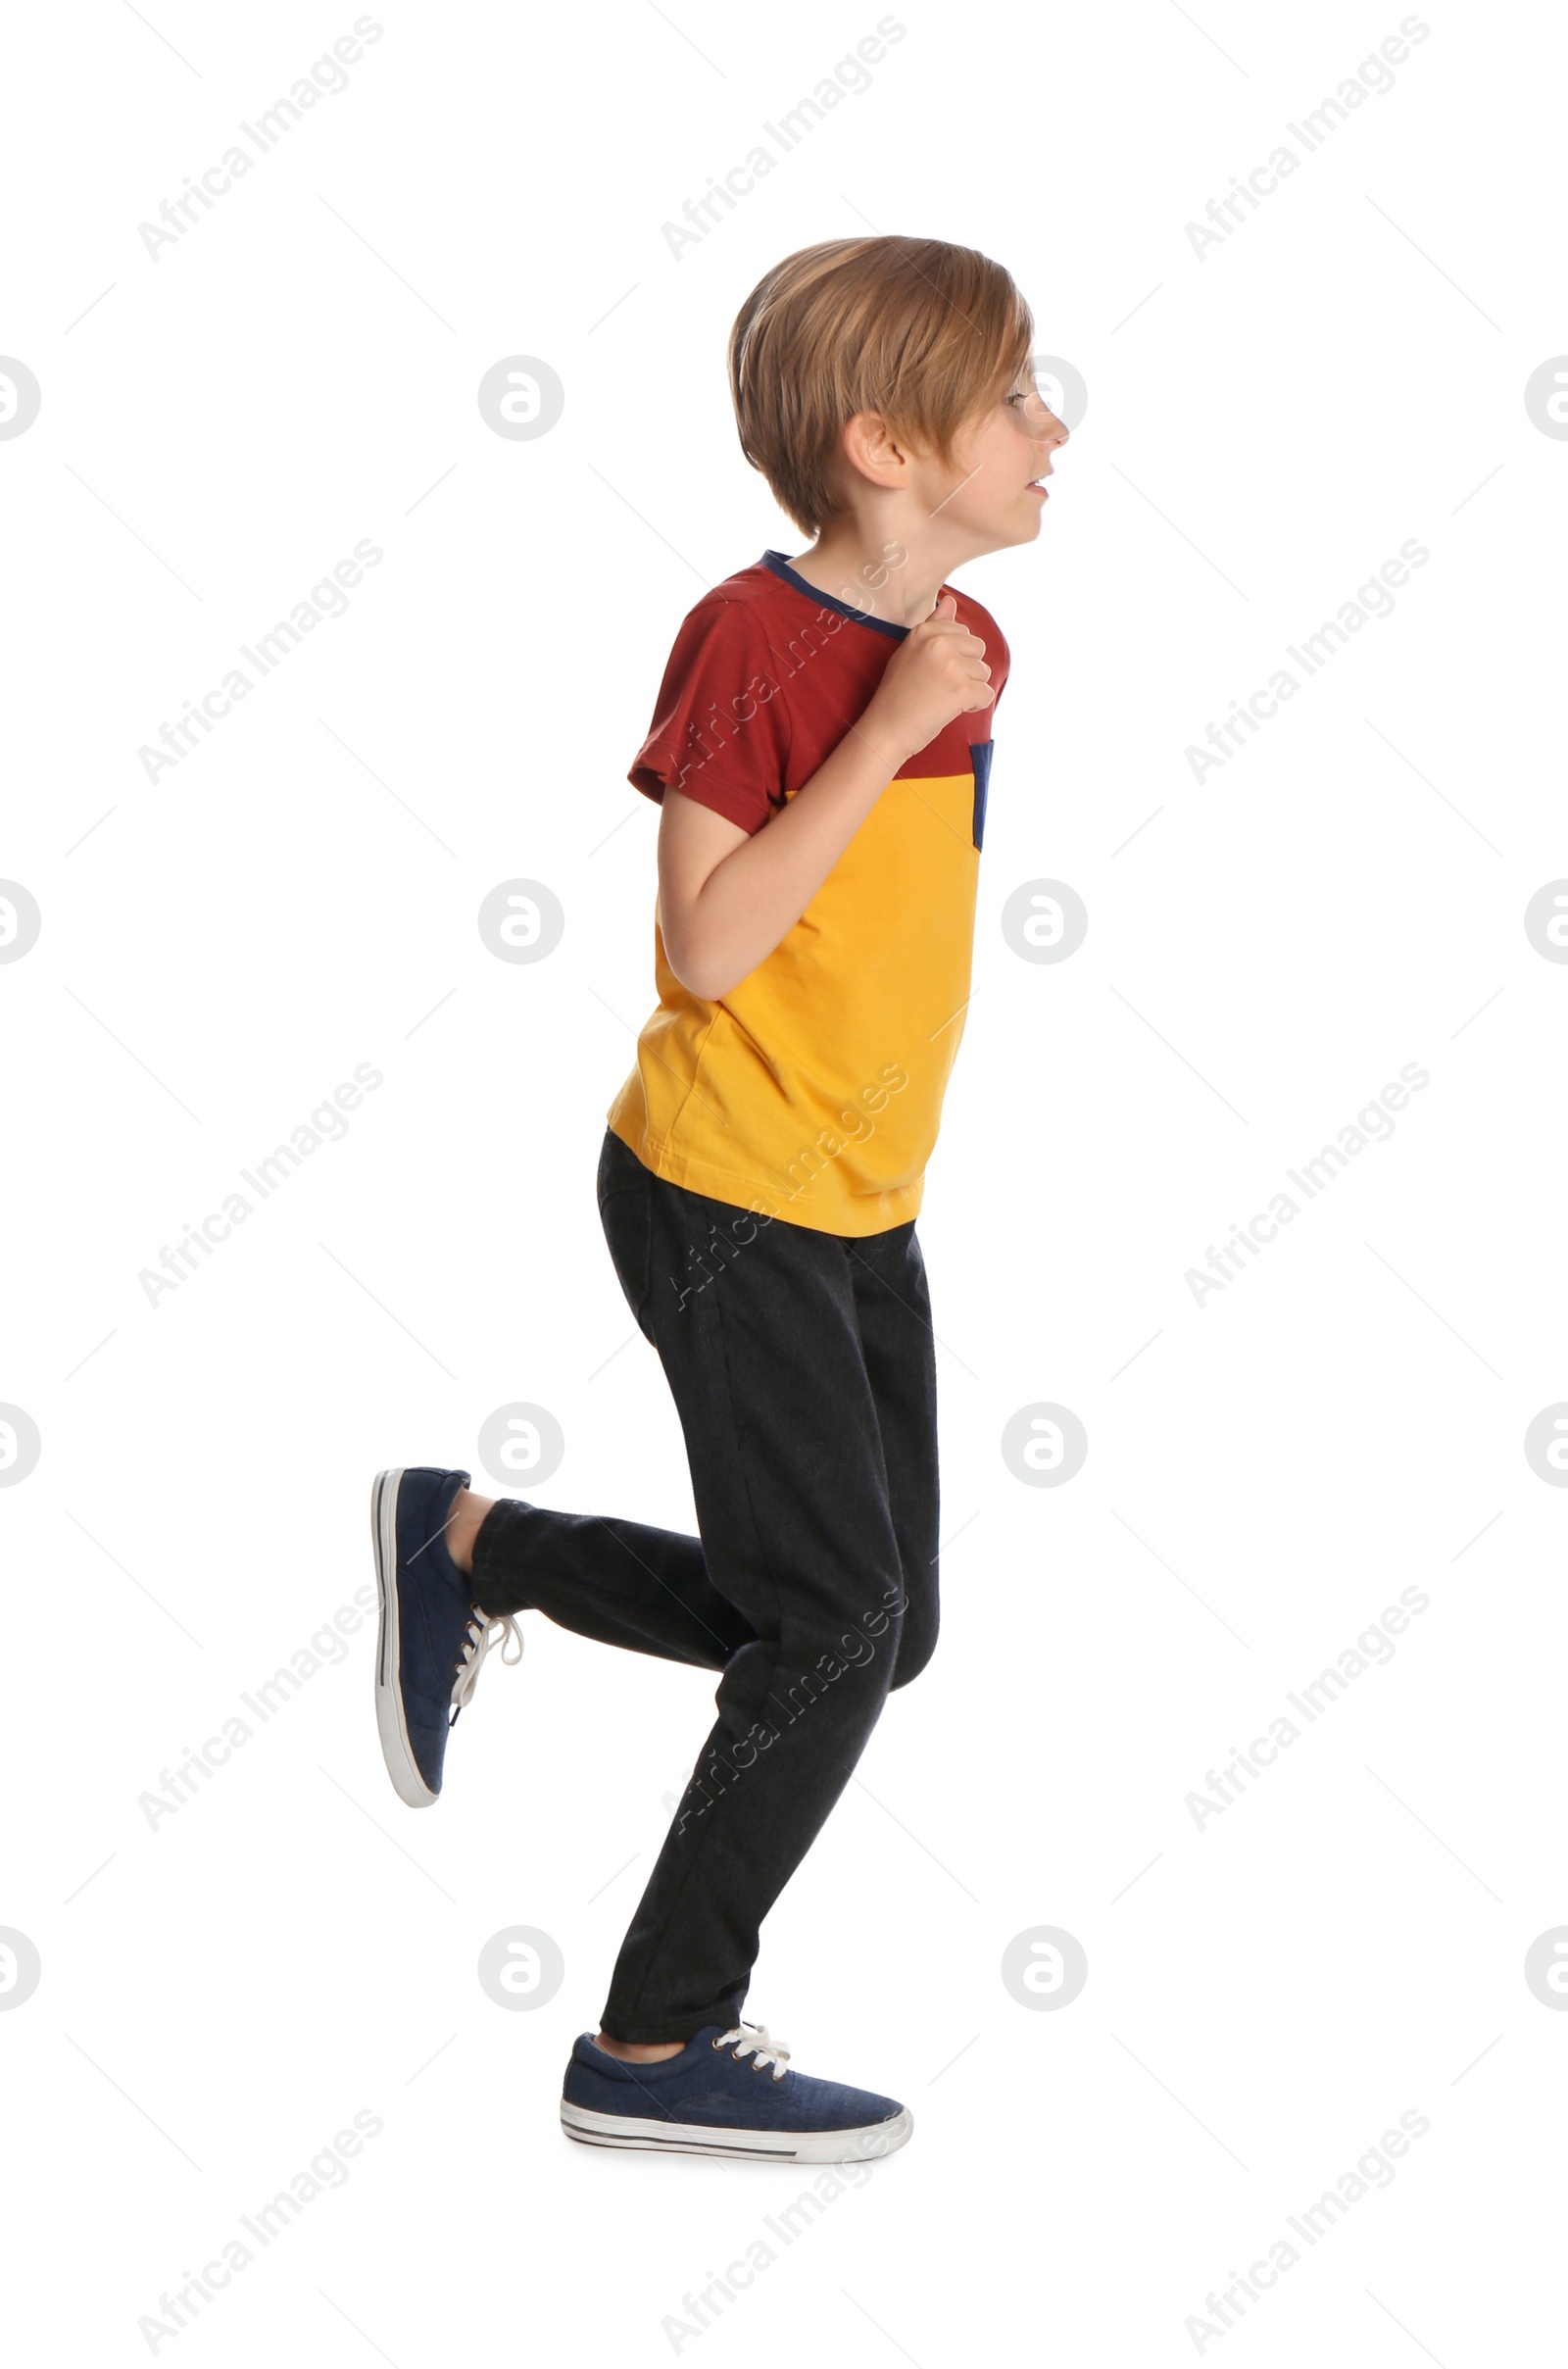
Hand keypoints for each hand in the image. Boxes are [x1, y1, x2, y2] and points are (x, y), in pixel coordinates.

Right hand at [860, 593, 992, 762]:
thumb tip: (950, 600)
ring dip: (970, 689)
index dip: (954, 655)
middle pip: (978, 649)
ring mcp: (951, 665)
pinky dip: (975, 705)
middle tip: (940, 687)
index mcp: (924, 631)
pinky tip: (952, 709)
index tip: (934, 672)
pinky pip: (986, 694)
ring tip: (943, 698)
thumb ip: (934, 625)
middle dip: (967, 670)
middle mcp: (938, 643)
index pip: (962, 632)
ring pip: (984, 672)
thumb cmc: (897, 694)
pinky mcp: (961, 689)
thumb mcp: (910, 652)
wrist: (886, 729)